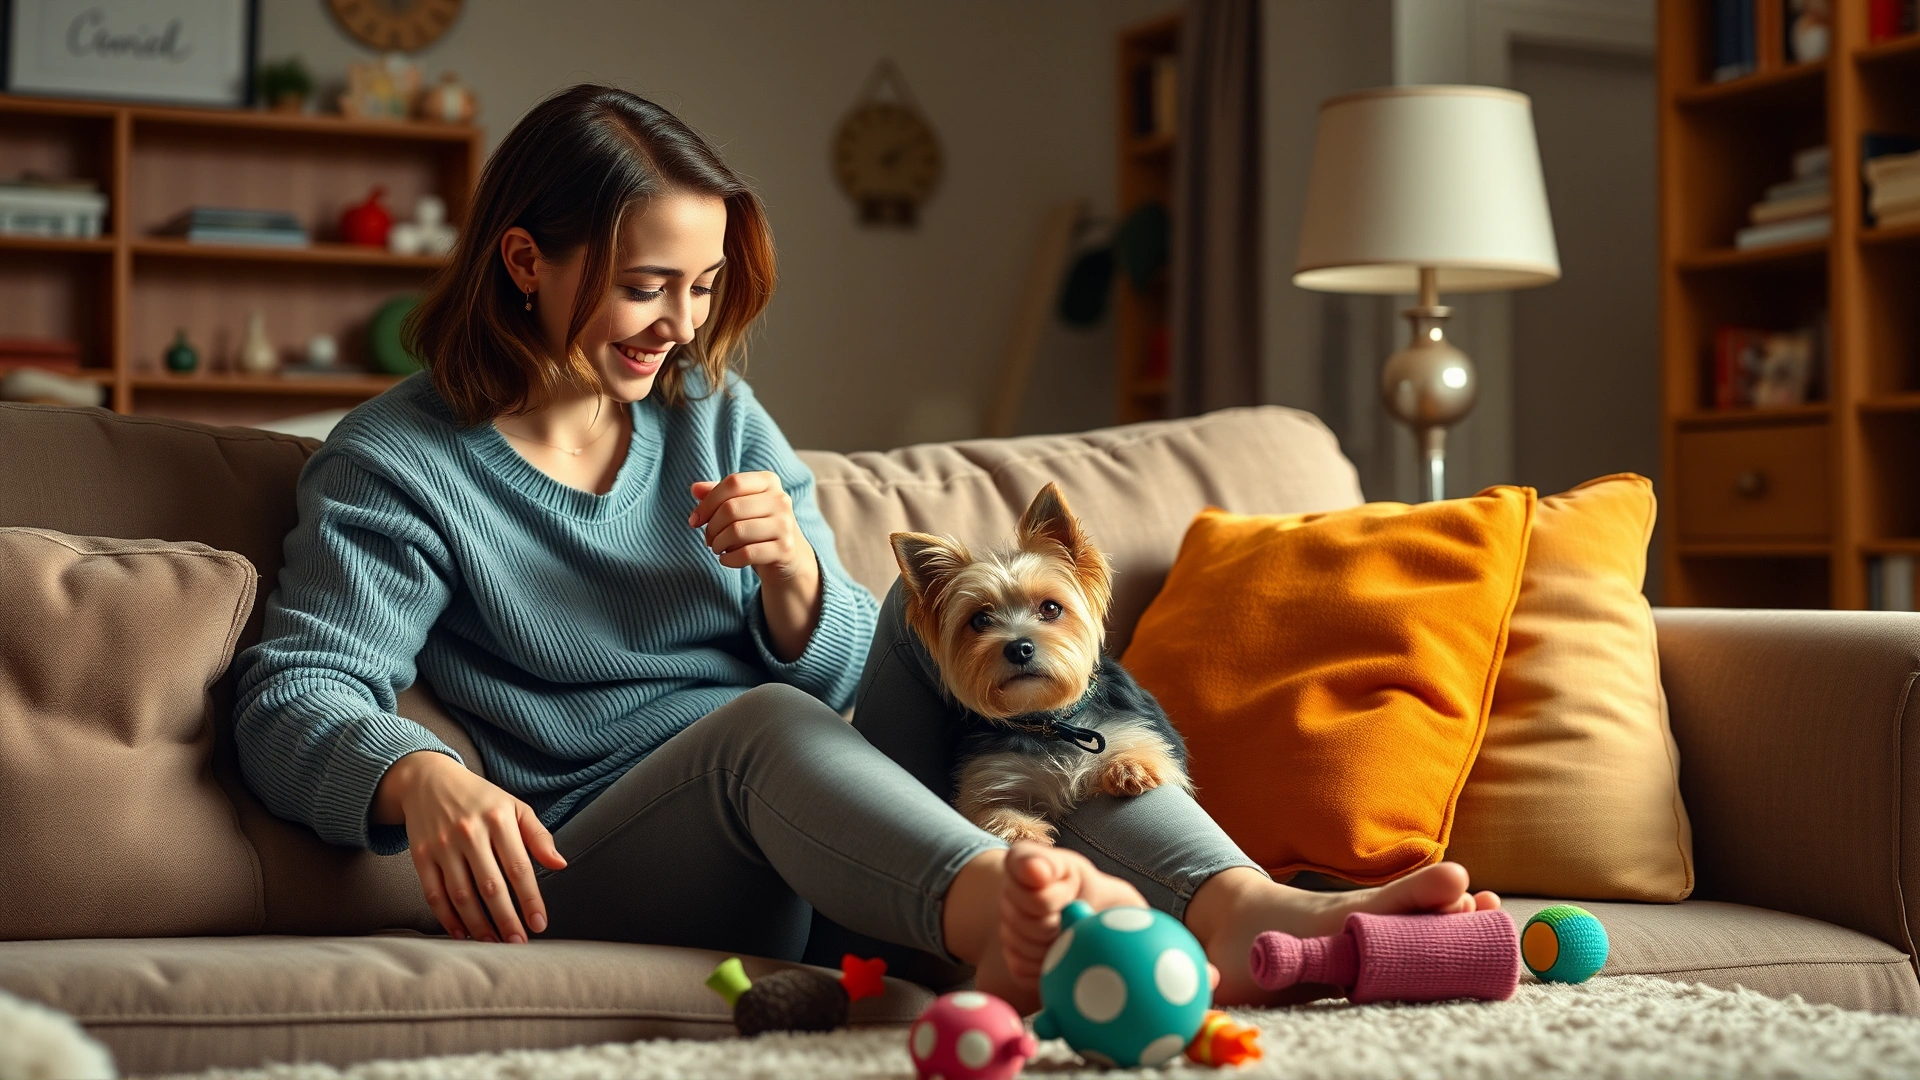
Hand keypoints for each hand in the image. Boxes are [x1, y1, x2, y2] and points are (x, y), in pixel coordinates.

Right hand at [373, 751, 566, 943]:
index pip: (519, 867)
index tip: (539, 924)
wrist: (428, 780)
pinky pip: (434, 894)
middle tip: (518, 943)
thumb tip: (560, 864)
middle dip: (506, 919)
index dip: (530, 899)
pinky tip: (462, 933)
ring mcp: (443, 845)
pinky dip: (447, 918)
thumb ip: (538, 836)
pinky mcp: (421, 856)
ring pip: (461, 895)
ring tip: (494, 943)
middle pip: (490, 886)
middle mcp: (470, 832)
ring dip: (478, 924)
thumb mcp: (514, 807)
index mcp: (499, 820)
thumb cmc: (480, 798)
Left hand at [689, 472, 822, 661]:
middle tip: (708, 539)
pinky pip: (747, 553)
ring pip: (737, 531)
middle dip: (711, 527)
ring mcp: (785, 524)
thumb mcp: (739, 505)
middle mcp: (781, 499)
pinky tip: (725, 560)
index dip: (708, 502)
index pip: (732, 483)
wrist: (788, 554)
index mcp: (769, 481)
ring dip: (718, 544)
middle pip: (731, 508)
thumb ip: (717, 494)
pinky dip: (729, 559)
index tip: (695, 520)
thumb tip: (695, 488)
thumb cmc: (757, 524)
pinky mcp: (785, 549)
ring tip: (717, 548)